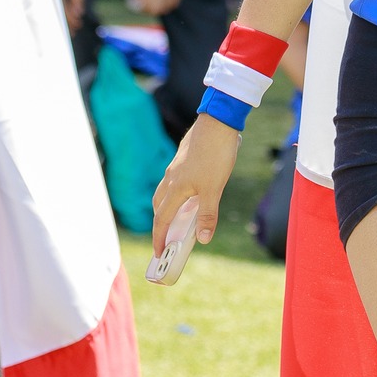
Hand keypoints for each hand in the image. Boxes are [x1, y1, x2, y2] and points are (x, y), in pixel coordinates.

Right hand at [52, 0, 85, 29]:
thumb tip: (79, 13)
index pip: (64, 10)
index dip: (71, 19)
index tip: (78, 26)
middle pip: (58, 14)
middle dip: (66, 24)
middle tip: (74, 34)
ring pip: (54, 12)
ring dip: (62, 21)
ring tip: (70, 30)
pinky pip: (52, 7)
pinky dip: (59, 14)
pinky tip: (64, 20)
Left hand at [136, 0, 189, 16]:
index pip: (145, 5)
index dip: (142, 8)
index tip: (142, 6)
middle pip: (156, 10)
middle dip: (152, 10)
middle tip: (150, 6)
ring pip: (167, 8)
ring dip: (162, 8)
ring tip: (160, 4)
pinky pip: (175, 3)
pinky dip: (170, 4)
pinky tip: (167, 0)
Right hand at [151, 116, 239, 249]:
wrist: (218, 123)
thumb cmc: (215, 154)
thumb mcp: (214, 188)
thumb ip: (208, 214)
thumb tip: (203, 239)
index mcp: (175, 189)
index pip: (162, 220)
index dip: (159, 238)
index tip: (159, 254)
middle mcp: (170, 179)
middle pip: (159, 207)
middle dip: (161, 225)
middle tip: (168, 238)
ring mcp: (176, 168)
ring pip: (166, 193)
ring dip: (168, 208)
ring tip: (180, 218)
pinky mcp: (183, 159)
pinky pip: (174, 182)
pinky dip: (177, 194)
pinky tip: (192, 192)